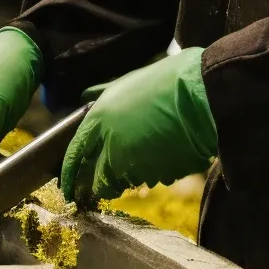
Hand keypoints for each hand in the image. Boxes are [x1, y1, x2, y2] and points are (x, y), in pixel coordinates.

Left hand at [59, 46, 216, 206]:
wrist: (202, 94)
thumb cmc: (164, 81)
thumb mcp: (124, 83)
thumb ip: (101, 95)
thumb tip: (84, 97)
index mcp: (98, 120)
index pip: (75, 154)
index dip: (69, 173)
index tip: (66, 187)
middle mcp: (111, 145)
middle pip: (96, 177)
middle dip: (97, 185)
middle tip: (102, 186)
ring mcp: (135, 163)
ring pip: (122, 182)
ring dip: (126, 179)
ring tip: (138, 166)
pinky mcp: (158, 174)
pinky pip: (149, 180)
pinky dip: (150, 175)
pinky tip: (161, 159)